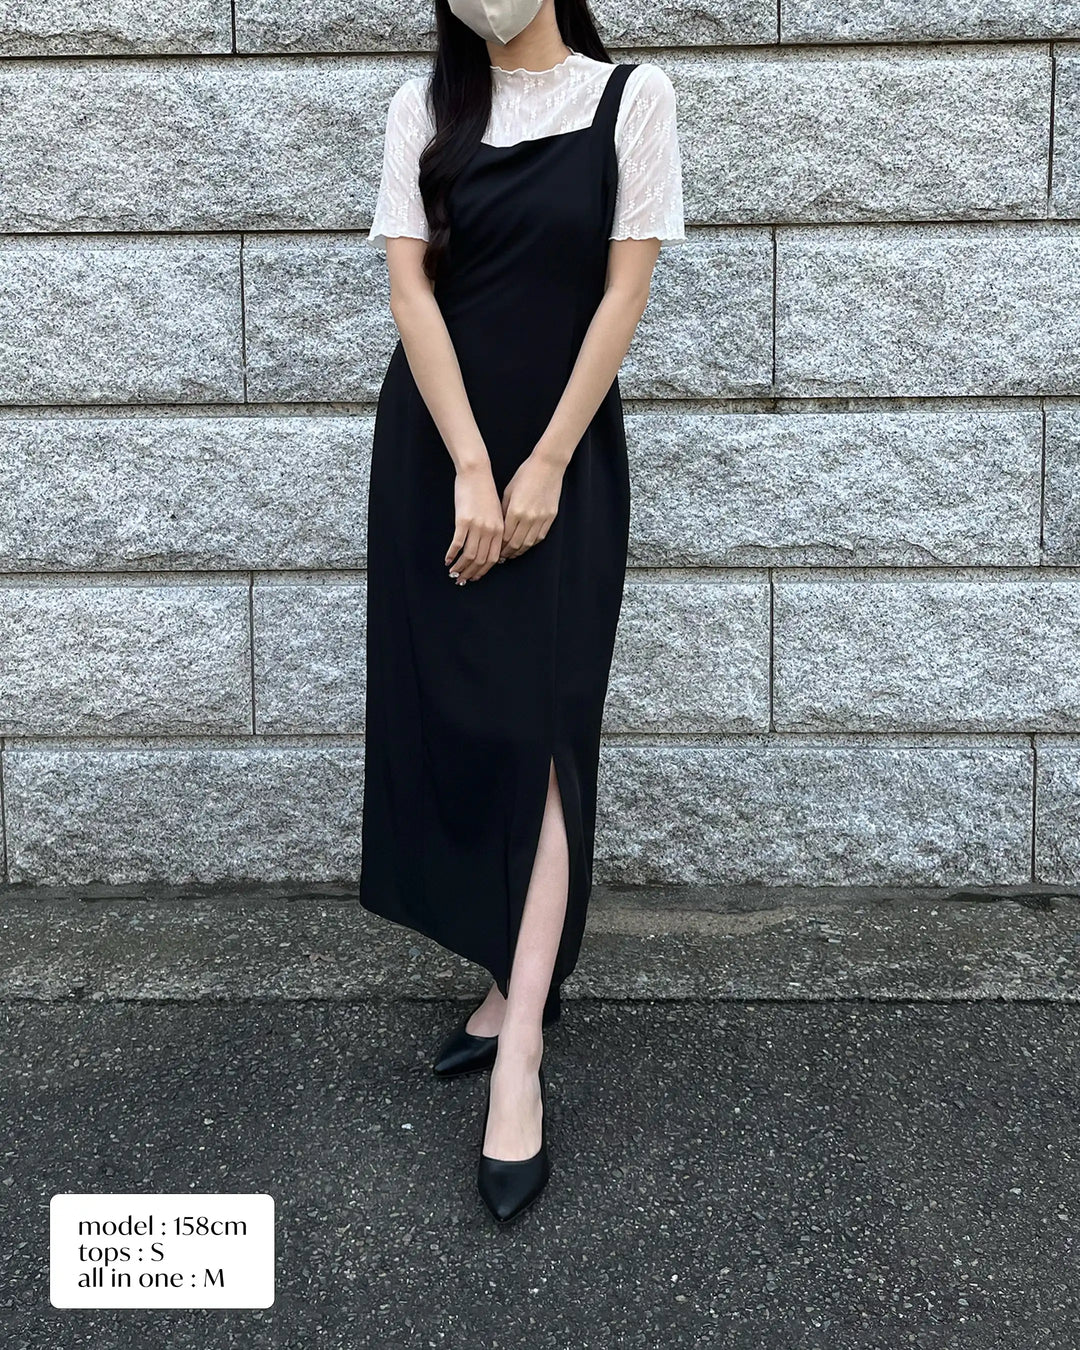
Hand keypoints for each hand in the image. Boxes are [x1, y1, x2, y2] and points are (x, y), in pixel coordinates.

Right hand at [445, 464, 504, 584]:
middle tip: (461, 580)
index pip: (492, 558)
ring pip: (468, 555)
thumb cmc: (485, 491)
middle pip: (480, 560)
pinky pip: (457, 544)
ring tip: (453, 573)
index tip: (474, 577)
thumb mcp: (496, 512)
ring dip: (460, 567)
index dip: (482, 571)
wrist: (477, 473)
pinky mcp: (463, 521)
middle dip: (470, 573)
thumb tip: (489, 547)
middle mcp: (490, 531)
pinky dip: (451, 554)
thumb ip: (495, 530)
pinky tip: (447, 560)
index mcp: (499, 530)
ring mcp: (477, 526)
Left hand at [500, 453, 563, 559]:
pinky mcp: (550, 517)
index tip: (494, 550)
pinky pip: (540, 537)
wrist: (547, 466)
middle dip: (507, 552)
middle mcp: (528, 517)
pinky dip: (531, 544)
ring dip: (519, 551)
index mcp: (515, 511)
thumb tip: (499, 527)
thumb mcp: (508, 491)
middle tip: (501, 556)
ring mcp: (541, 518)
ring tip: (512, 554)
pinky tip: (525, 545)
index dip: (498, 546)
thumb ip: (503, 511)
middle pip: (516, 544)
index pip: (505, 536)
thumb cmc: (525, 475)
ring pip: (528, 543)